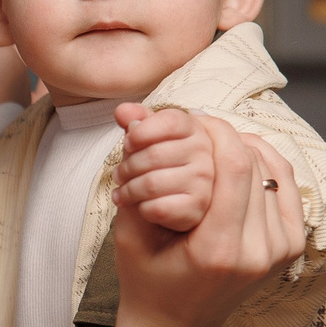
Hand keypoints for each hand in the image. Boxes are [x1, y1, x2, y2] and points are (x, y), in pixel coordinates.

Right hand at [108, 108, 303, 326]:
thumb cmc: (145, 281)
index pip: (234, 166)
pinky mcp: (291, 245)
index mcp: (219, 250)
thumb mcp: (130, 229)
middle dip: (224, 136)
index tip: (192, 118)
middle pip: (254, 164)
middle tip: (197, 126)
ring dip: (242, 147)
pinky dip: (263, 162)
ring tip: (213, 140)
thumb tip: (130, 113)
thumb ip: (134, 169)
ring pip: (271, 170)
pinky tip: (239, 155)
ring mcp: (280, 250)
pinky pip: (284, 185)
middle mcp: (259, 251)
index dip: (215, 131)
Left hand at [112, 105, 215, 232]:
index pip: (172, 120)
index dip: (143, 131)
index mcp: (196, 131)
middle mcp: (206, 154)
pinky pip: (157, 207)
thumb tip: (122, 111)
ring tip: (122, 193)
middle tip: (119, 175)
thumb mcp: (145, 143)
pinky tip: (136, 207)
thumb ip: (136, 123)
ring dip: (128, 189)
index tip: (129, 142)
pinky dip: (139, 208)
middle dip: (128, 166)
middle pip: (155, 154)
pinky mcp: (198, 209)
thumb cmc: (157, 171)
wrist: (166, 215)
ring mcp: (205, 182)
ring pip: (151, 182)